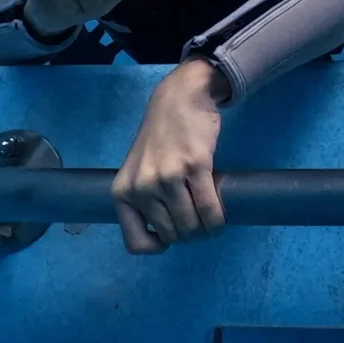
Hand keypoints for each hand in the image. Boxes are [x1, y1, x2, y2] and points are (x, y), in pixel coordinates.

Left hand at [112, 58, 228, 253]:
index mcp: (123, 192)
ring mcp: (168, 177)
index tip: (172, 235)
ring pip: (191, 225)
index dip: (159, 245)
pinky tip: (220, 219)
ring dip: (205, 231)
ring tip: (211, 223)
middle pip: (171, 235)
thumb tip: (164, 234)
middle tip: (199, 224)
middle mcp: (142, 188)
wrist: (180, 98)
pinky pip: (208, 208)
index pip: (135, 242)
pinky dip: (217, 220)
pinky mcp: (194, 166)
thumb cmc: (161, 135)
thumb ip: (143, 197)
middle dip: (189, 235)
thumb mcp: (138, 168)